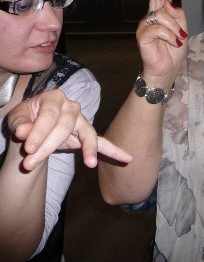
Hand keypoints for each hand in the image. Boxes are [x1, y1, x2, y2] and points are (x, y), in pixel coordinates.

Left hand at [7, 90, 132, 170]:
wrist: (33, 126)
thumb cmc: (26, 119)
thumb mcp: (17, 118)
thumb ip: (19, 123)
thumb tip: (24, 132)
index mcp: (54, 98)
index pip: (49, 115)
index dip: (38, 132)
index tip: (28, 149)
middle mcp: (72, 106)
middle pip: (65, 126)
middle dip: (48, 146)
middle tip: (30, 164)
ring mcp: (82, 121)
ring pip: (87, 134)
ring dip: (88, 149)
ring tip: (90, 163)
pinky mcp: (87, 134)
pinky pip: (102, 143)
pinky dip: (114, 151)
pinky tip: (128, 159)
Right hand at [137, 0, 188, 80]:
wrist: (167, 69)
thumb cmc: (174, 50)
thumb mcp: (183, 30)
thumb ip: (179, 16)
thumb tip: (171, 3)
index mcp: (163, 14)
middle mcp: (153, 16)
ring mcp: (146, 25)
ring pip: (162, 15)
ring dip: (175, 27)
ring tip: (179, 38)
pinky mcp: (142, 35)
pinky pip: (158, 28)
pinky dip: (169, 35)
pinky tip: (173, 42)